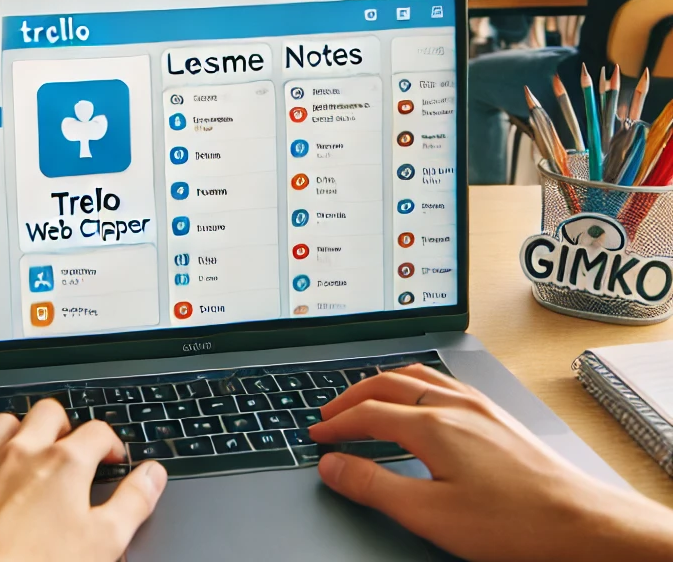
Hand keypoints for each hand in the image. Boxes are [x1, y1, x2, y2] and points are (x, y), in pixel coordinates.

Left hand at [0, 399, 166, 561]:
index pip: (97, 431)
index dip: (110, 443)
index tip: (112, 459)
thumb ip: (133, 503)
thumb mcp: (104, 543)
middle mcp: (22, 452)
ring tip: (25, 451)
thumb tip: (153, 475)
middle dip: (62, 425)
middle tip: (70, 449)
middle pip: (47, 413)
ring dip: (15, 432)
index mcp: (64, 463)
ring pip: (0, 424)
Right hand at [310, 364, 672, 561]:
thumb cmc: (513, 523)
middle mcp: (452, 403)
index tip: (318, 435)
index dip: (337, 424)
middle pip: (387, 384)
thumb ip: (374, 486)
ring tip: (364, 398)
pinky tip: (418, 399)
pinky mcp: (495, 413)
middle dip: (352, 397)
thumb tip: (333, 466)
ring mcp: (477, 404)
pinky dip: (412, 384)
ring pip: (415, 376)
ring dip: (381, 384)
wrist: (581, 523)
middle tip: (330, 413)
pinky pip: (440, 382)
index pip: (368, 414)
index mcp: (431, 423)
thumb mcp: (430, 514)